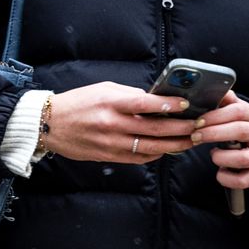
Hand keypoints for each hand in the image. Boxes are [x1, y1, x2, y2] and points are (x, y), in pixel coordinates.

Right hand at [46, 82, 198, 162]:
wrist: (49, 125)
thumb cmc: (77, 103)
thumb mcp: (103, 89)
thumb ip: (130, 95)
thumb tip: (156, 100)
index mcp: (111, 103)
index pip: (146, 104)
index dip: (169, 105)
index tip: (186, 104)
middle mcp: (112, 125)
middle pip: (155, 129)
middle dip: (181, 128)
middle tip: (199, 125)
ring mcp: (111, 143)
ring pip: (151, 148)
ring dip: (174, 145)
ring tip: (190, 141)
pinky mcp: (108, 156)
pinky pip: (138, 158)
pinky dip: (155, 154)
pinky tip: (167, 150)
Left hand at [190, 91, 248, 189]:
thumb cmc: (240, 128)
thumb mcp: (235, 111)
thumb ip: (223, 101)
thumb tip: (208, 87)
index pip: (238, 111)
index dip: (215, 116)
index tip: (197, 121)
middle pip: (240, 131)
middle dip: (213, 134)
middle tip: (195, 137)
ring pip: (244, 158)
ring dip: (222, 158)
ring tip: (214, 155)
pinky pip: (243, 180)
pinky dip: (227, 178)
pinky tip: (220, 172)